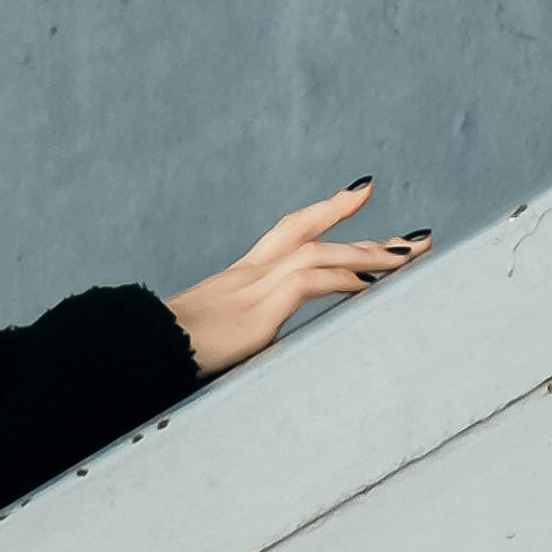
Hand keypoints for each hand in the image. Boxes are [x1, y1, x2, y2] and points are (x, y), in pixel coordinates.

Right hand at [166, 184, 429, 380]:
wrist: (135, 351)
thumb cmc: (160, 354)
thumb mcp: (204, 344)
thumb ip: (232, 341)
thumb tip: (245, 357)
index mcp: (234, 280)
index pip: (287, 234)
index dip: (325, 212)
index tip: (360, 194)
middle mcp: (246, 274)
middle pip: (313, 233)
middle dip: (367, 233)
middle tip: (416, 236)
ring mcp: (251, 287)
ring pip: (323, 253)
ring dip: (370, 254)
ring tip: (413, 256)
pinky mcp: (257, 309)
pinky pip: (313, 281)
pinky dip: (348, 279)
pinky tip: (378, 285)